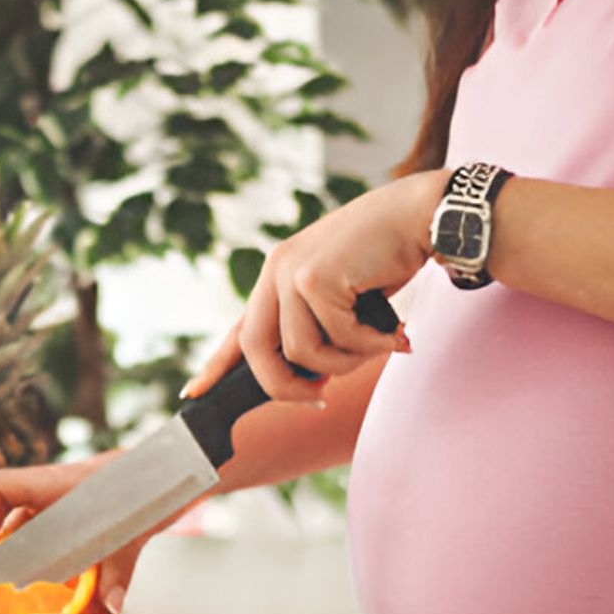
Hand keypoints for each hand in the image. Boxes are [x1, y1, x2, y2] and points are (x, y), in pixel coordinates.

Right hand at [0, 455, 155, 613]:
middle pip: (3, 518)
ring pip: (23, 529)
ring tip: (14, 591)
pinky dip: (44, 561)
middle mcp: (49, 492)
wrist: (172, 465)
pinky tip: (57, 589)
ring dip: (18, 558)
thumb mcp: (135, 528)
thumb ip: (120, 569)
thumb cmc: (149, 483)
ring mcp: (59, 503)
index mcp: (55, 484)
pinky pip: (45, 537)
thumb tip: (109, 608)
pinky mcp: (74, 516)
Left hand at [183, 170, 443, 401]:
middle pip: (258, 351)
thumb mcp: (343, 295)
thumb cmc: (388, 258)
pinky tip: (393, 333)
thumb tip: (312, 380)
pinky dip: (369, 346)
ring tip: (379, 345)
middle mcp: (277, 270)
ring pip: (302, 352)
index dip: (217, 365)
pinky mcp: (316, 278)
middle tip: (320, 397)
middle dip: (287, 387)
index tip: (194, 392)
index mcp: (278, 275)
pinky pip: (336, 339)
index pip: (240, 329)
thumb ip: (318, 327)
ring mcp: (292, 272)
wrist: (420, 216)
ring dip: (345, 363)